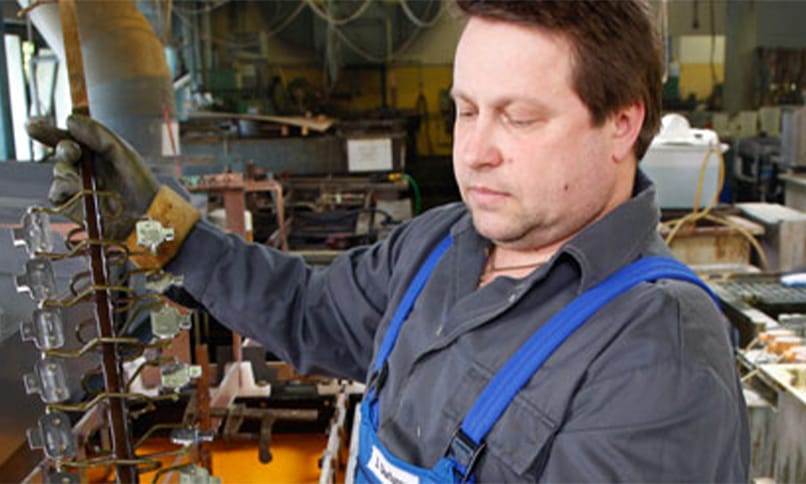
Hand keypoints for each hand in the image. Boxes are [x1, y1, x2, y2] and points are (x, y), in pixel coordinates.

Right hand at [26, 114, 159, 240]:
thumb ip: (98, 134)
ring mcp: (78, 186)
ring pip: (58, 171)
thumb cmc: (139, 183)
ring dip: (67, 171)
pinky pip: (56, 194)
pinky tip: (78, 190)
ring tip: (84, 178)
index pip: (69, 138)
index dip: (48, 131)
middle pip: (62, 152)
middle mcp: (86, 167)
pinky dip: (63, 189)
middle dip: (65, 149)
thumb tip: (69, 120)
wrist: (144, 214)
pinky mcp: (73, 205)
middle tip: (73, 151)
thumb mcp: (122, 153)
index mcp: (97, 152)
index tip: (30, 126)